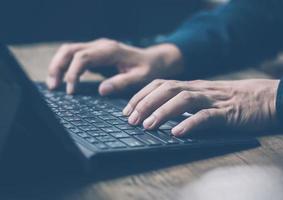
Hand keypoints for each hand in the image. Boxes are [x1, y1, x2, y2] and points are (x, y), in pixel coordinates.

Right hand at [47, 38, 182, 94]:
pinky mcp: (96, 53)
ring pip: (70, 50)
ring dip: (58, 65)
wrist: (154, 60)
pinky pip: (75, 56)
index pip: (83, 57)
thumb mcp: (139, 78)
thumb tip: (102, 90)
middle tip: (54, 86)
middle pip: (70, 50)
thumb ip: (121, 83)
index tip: (71, 90)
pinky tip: (64, 79)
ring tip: (54, 84)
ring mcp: (98, 48)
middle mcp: (101, 46)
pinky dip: (66, 65)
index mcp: (110, 51)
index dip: (73, 73)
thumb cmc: (148, 69)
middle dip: (58, 67)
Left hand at [122, 79, 279, 135]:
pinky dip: (190, 123)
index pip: (161, 84)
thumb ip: (185, 104)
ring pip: (184, 99)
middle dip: (146, 103)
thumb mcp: (203, 98)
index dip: (141, 96)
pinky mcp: (228, 113)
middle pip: (168, 89)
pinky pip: (207, 116)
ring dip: (163, 112)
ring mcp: (213, 100)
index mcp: (192, 86)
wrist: (264, 98)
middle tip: (132, 120)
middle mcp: (199, 89)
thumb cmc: (231, 101)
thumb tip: (160, 115)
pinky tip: (177, 133)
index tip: (127, 110)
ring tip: (148, 126)